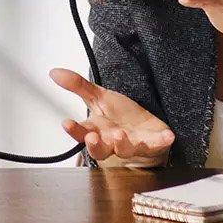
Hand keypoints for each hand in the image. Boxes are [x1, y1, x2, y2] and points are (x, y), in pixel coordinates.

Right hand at [48, 67, 174, 165]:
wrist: (145, 128)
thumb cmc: (121, 117)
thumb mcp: (99, 97)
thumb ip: (78, 86)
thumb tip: (54, 72)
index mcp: (98, 131)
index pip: (82, 133)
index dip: (74, 130)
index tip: (67, 123)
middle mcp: (112, 142)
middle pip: (100, 150)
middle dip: (96, 145)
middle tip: (93, 137)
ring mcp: (133, 145)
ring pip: (125, 150)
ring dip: (123, 145)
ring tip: (120, 135)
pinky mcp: (153, 145)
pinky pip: (157, 145)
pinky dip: (162, 142)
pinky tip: (167, 136)